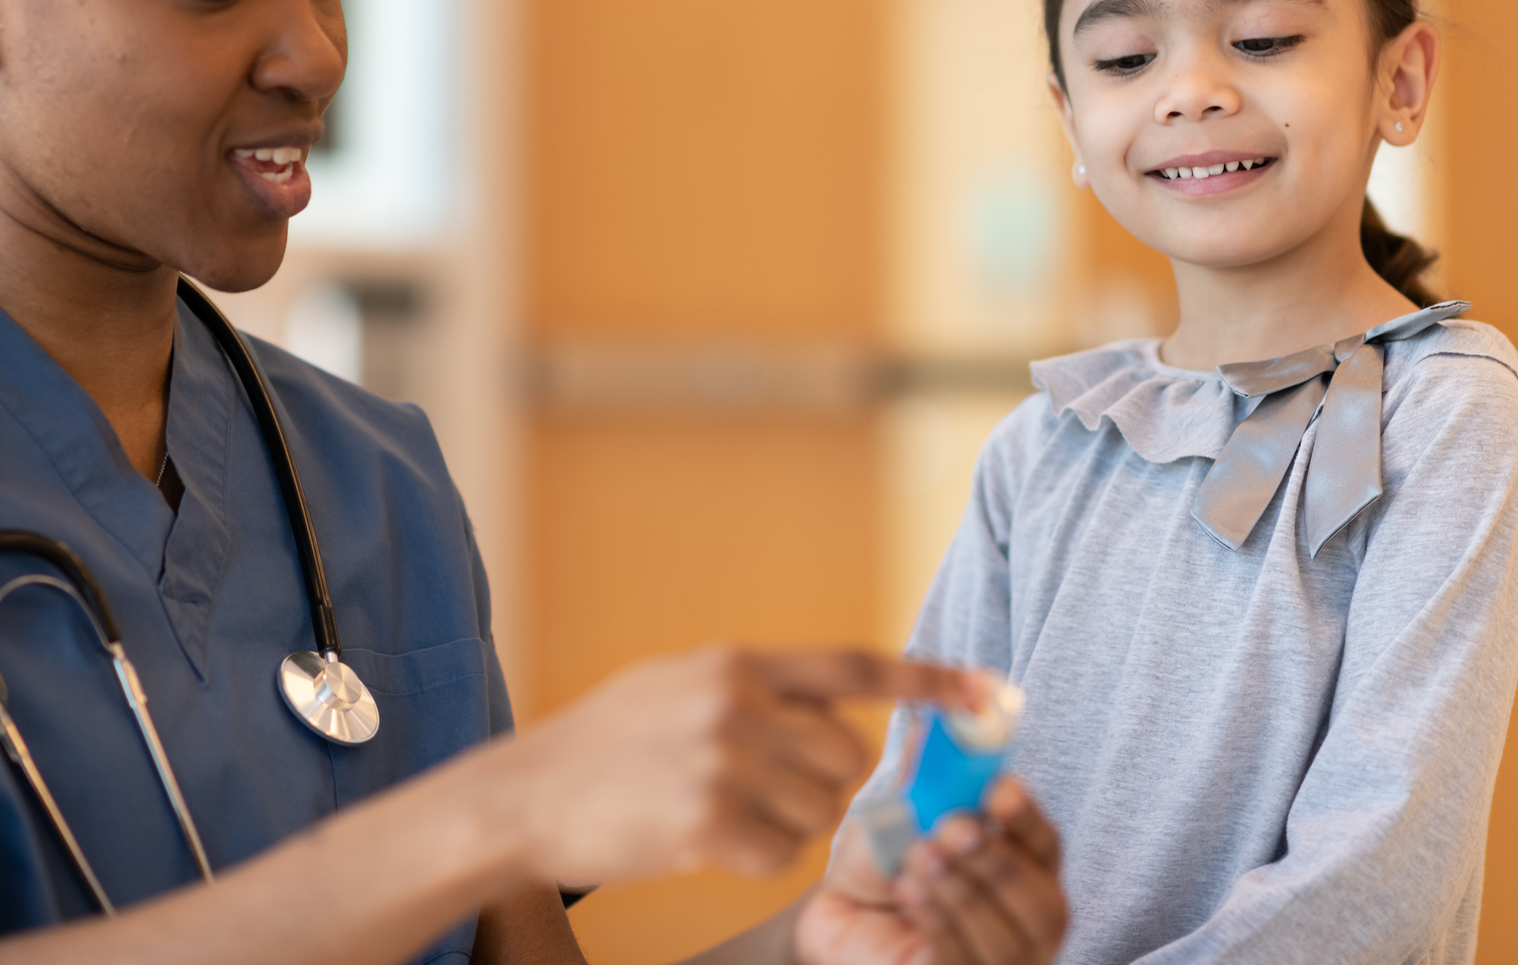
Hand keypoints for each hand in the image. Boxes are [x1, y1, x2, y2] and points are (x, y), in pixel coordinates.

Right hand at [497, 646, 979, 888]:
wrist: (526, 795)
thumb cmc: (605, 740)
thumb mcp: (680, 682)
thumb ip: (757, 687)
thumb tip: (838, 709)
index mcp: (736, 662)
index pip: (855, 664)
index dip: (928, 680)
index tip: (991, 692)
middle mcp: (737, 705)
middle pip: (847, 754)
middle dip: (826, 779)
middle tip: (769, 785)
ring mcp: (724, 766)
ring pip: (821, 810)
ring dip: (789, 821)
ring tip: (723, 807)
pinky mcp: (709, 828)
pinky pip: (783, 854)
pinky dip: (757, 856)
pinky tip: (707, 840)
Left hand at [793, 778, 1066, 964]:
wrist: (835, 916)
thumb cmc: (881, 861)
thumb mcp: (902, 810)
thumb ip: (929, 774)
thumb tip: (944, 718)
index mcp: (1022, 868)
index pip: (1046, 846)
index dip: (1028, 820)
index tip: (1000, 791)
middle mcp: (1025, 923)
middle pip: (1044, 902)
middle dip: (998, 860)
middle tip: (951, 827)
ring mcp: (1000, 964)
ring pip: (1010, 941)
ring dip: (963, 892)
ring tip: (918, 858)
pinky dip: (942, 925)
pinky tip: (911, 894)